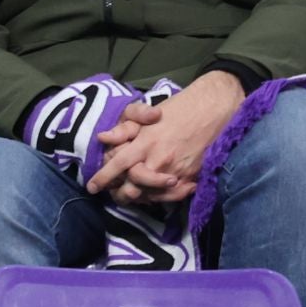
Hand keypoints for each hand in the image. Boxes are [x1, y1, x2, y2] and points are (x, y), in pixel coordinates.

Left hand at [87, 72, 246, 204]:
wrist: (213, 110)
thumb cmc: (180, 108)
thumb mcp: (148, 115)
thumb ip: (125, 129)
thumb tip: (103, 138)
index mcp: (145, 143)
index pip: (118, 165)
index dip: (103, 177)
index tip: (92, 187)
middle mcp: (158, 161)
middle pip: (132, 187)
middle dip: (120, 193)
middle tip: (115, 194)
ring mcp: (175, 173)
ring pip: (150, 195)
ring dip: (139, 197)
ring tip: (132, 196)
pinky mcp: (191, 179)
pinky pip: (170, 197)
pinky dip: (159, 198)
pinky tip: (154, 194)